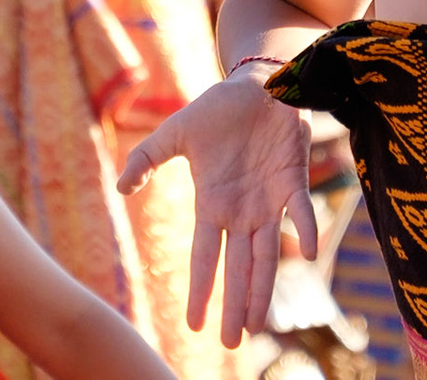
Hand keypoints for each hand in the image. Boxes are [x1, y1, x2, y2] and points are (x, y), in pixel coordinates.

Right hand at [116, 67, 317, 345]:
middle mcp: (241, 212)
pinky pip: (301, 212)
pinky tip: (306, 255)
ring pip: (267, 253)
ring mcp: (269, 199)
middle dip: (233, 303)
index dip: (201, 289)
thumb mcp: (174, 134)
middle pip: (237, 267)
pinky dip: (305, 231)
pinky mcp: (294, 180)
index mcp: (213, 204)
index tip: (194, 324)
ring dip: (263, 286)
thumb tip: (121, 187)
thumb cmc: (216, 111)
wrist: (255, 85)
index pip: (205, 256)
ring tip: (257, 322)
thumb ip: (147, 159)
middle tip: (230, 341)